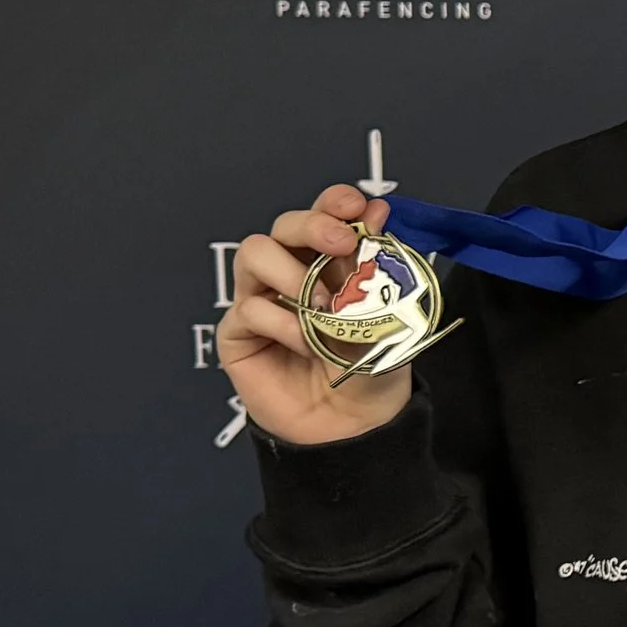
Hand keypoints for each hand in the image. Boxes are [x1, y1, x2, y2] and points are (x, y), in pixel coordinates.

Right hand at [217, 184, 415, 444]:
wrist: (356, 424)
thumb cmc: (372, 368)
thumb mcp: (387, 315)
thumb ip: (378, 266)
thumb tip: (376, 209)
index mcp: (332, 262)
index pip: (324, 214)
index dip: (334, 202)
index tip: (357, 206)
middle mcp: (292, 273)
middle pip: (285, 225)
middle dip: (313, 224)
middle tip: (341, 243)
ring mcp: (261, 300)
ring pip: (254, 252)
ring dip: (291, 272)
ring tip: (323, 306)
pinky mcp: (238, 333)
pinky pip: (250, 310)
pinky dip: (283, 323)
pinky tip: (307, 344)